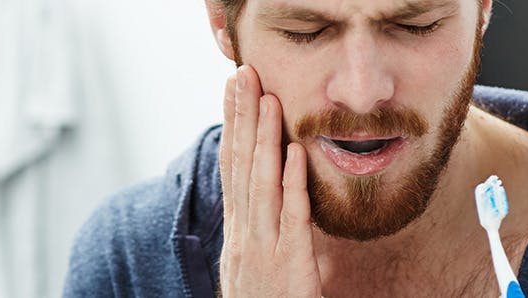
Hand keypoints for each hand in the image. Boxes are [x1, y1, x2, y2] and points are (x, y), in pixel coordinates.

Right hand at [219, 65, 320, 297]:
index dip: (233, 126)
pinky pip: (292, 219)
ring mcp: (263, 250)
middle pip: (241, 166)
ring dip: (264, 139)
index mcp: (239, 233)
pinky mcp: (289, 266)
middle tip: (243, 74)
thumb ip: (262, 231)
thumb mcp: (256, 266)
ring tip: (268, 99)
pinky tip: (295, 153)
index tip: (233, 89)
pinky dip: (292, 184)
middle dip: (242, 118)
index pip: (232, 168)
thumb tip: (269, 194)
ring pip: (261, 184)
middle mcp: (245, 236)